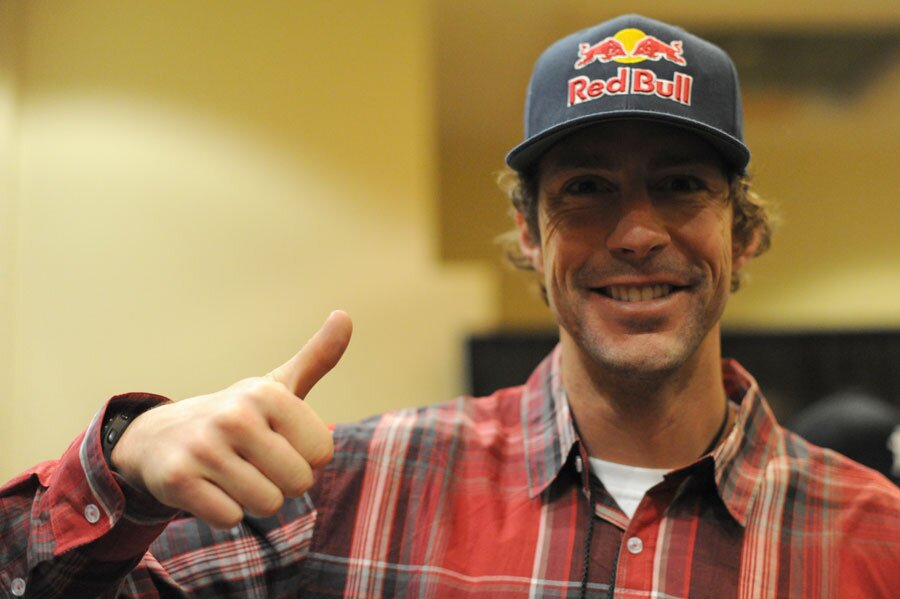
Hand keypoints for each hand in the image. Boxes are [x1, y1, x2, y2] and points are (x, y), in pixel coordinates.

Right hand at [111, 310, 352, 527]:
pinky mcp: (178, 480)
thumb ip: (317, 358)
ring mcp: (204, 448)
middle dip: (282, 483)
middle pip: (297, 482)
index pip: (322, 452)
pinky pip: (231, 519)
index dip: (305, 457)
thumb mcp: (276, 386)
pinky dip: (224, 512)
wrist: (159, 437)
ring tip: (233, 475)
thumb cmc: (237, 416)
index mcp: (267, 393)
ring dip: (254, 499)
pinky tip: (209, 488)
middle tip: (255, 464)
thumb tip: (345, 316)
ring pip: (266, 504)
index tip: (280, 442)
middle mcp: (236, 416)